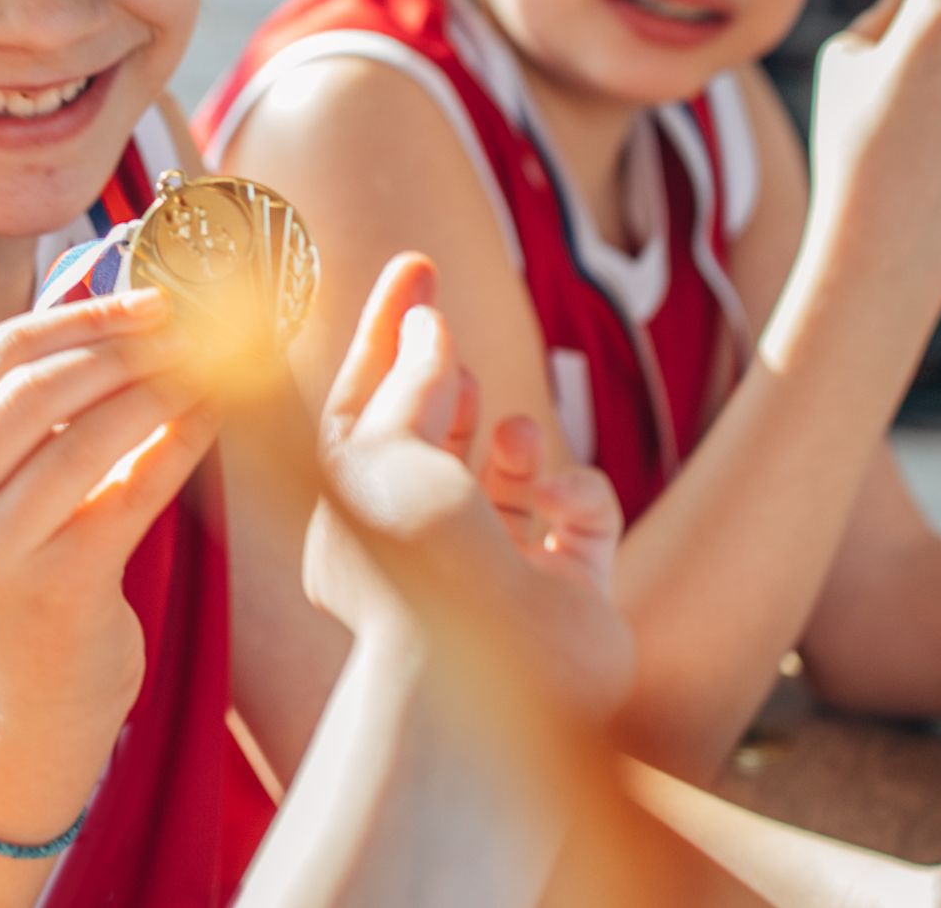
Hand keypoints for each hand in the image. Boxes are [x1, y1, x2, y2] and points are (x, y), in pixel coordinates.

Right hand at [0, 290, 216, 742]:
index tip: (145, 297)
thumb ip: (32, 399)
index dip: (78, 315)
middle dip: (121, 347)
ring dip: (157, 390)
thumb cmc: (22, 559)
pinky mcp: (55, 587)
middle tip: (186, 325)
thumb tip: (123, 301)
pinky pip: (131, 492)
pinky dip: (179, 444)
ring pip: (84, 437)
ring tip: (206, 365)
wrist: (28, 687)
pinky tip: (214, 415)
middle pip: (36, 389)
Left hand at [306, 254, 634, 720]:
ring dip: (517, 440)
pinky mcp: (568, 589)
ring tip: (511, 443)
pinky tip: (554, 501)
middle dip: (446, 373)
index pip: (367, 401)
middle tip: (446, 304)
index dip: (387, 330)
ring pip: (516, 466)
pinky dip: (574, 491)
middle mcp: (421, 535)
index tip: (415, 265)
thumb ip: (410, 380)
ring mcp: (497, 564)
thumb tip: (427, 327)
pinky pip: (584, 510)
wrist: (485, 674)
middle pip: (436, 429)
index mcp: (356, 507)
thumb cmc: (413, 560)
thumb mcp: (386, 447)